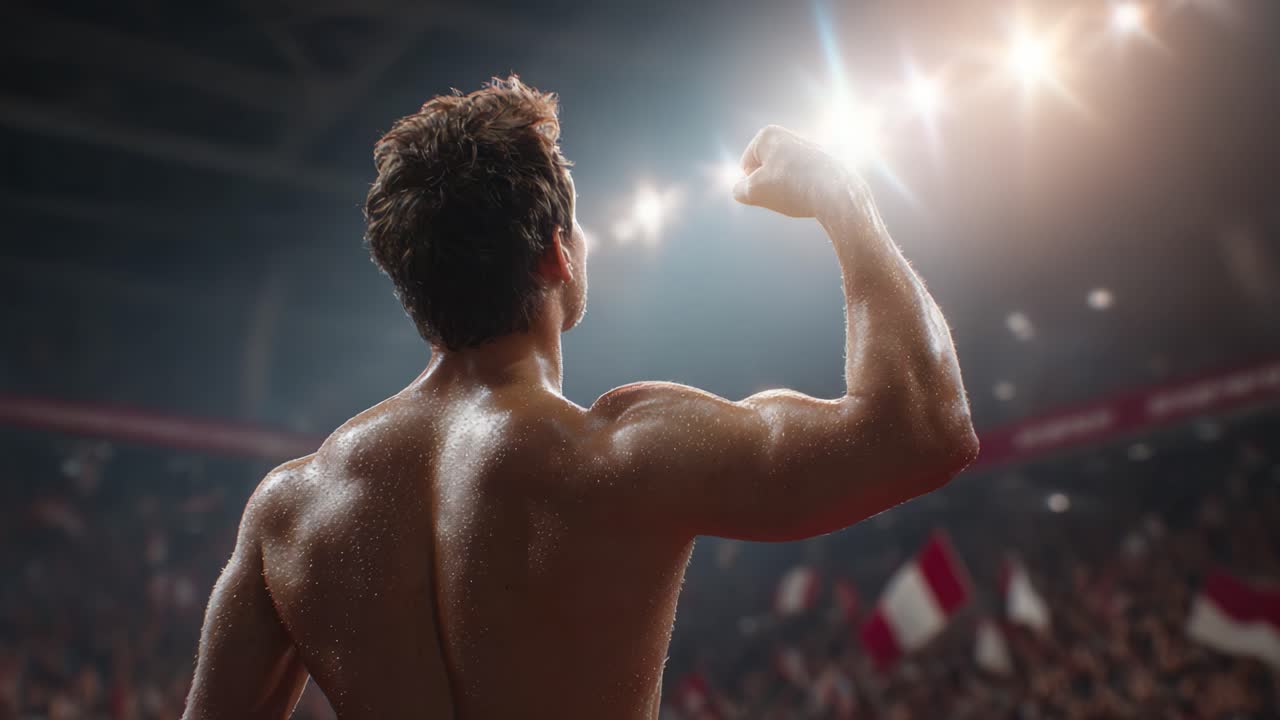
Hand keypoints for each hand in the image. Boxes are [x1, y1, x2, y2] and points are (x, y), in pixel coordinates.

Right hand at [731, 125, 859, 219]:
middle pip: (765, 170)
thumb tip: (742, 189)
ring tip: (799, 195)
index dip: (752, 183)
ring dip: (786, 190)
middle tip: (783, 193)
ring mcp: (807, 149)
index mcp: (768, 135)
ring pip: (784, 178)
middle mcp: (788, 136)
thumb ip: (739, 190)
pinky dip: (803, 191)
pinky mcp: (823, 163)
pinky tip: (813, 196)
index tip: (769, 186)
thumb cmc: (792, 187)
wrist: (837, 194)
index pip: (745, 166)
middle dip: (769, 185)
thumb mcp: (754, 192)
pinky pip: (803, 182)